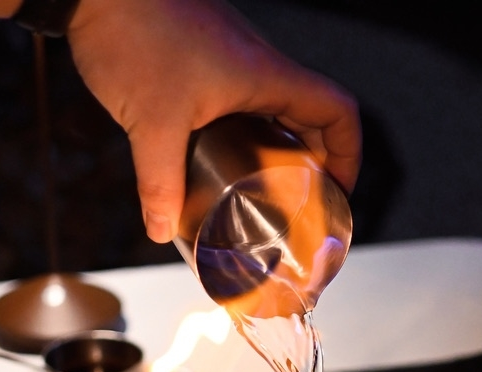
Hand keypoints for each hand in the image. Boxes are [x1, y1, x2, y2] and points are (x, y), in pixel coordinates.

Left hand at [67, 0, 361, 242]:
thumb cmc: (132, 32)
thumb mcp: (151, 122)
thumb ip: (160, 183)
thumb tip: (161, 230)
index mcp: (266, 76)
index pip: (337, 110)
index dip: (349, 154)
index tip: (338, 191)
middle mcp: (258, 68)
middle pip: (312, 118)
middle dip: (315, 164)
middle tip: (301, 203)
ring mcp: (232, 64)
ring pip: (276, 113)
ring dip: (279, 151)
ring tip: (265, 193)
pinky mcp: (205, 63)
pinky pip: (243, 106)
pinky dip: (246, 137)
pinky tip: (221, 164)